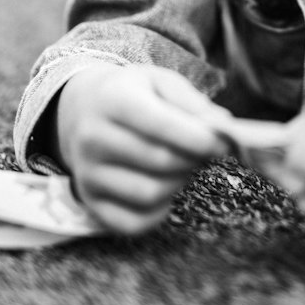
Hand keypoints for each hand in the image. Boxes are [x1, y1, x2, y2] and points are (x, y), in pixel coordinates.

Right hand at [54, 64, 230, 233]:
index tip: (224, 142)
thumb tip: (223, 128)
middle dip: (194, 159)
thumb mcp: (159, 80)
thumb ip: (191, 101)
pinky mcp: (89, 201)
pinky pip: (132, 223)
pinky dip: (159, 213)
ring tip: (183, 166)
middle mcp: (93, 138)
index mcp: (114, 100)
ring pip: (150, 194)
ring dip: (179, 183)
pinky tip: (165, 190)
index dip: (201, 138)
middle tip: (207, 152)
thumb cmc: (131, 93)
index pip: (163, 126)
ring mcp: (87, 173)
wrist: (80, 109)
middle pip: (160, 162)